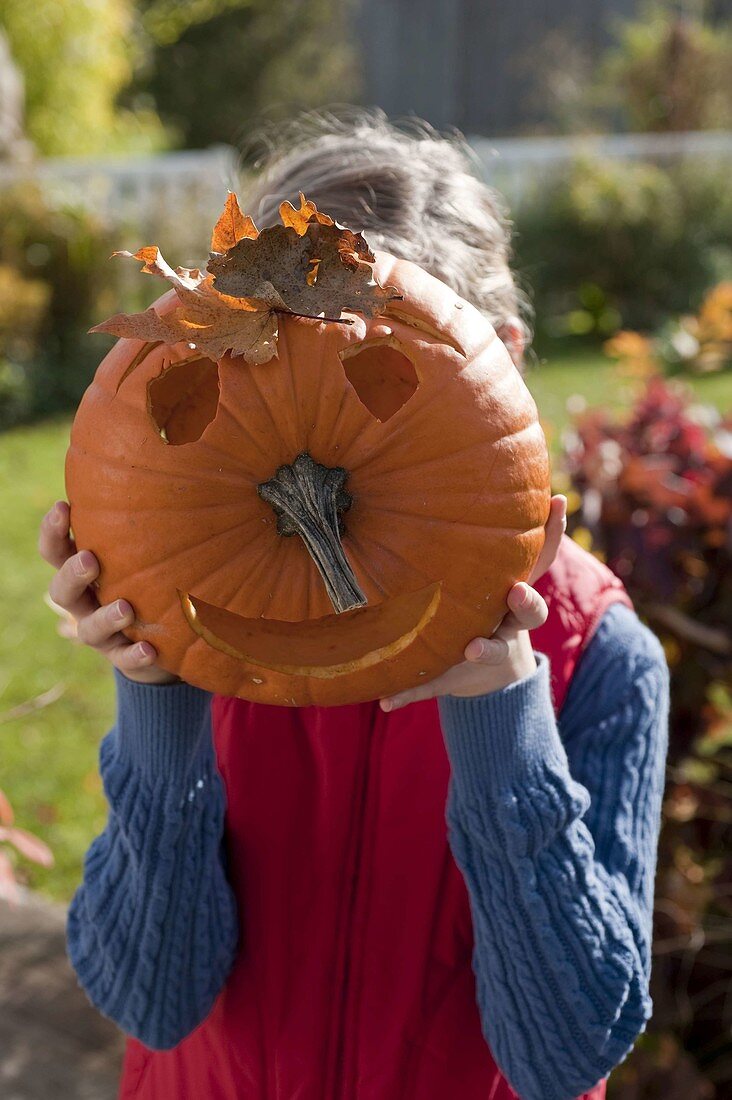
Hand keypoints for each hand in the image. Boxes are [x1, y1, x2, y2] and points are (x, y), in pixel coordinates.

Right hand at [38, 500, 178, 684]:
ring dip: (105, 617)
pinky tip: (150, 649)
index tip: (64, 506)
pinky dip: (135, 656)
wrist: (161, 639)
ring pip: (89, 629)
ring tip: (125, 607)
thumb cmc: (148, 579)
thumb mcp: (144, 551)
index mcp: (82, 573)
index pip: (55, 551)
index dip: (53, 531)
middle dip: (72, 574)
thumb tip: (168, 458)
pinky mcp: (124, 658)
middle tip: (90, 558)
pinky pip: (124, 660)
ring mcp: (102, 635)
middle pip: (61, 591)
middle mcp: (84, 603)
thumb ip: (144, 521)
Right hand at [379, 495, 566, 710]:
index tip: (473, 649)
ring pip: (540, 570)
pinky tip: (557, 498)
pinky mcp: (523, 571)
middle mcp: (512, 618)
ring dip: (550, 542)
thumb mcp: (439, 677)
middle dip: (525, 605)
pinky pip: (543, 549)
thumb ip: (413, 687)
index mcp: (494, 645)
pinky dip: (552, 528)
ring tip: (555, 509)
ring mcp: (519, 594)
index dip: (488, 648)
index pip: (496, 648)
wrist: (492, 659)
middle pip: (529, 614)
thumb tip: (380, 702)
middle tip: (516, 594)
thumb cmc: (455, 664)